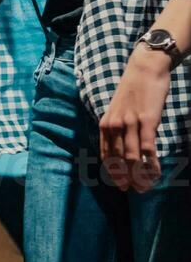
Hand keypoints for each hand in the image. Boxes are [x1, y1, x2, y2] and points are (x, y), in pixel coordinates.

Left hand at [99, 48, 171, 192]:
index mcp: (105, 124)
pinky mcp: (147, 121)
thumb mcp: (118, 110)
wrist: (144, 69)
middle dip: (125, 178)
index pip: (105, 155)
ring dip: (139, 176)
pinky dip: (152, 164)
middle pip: (118, 160)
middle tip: (133, 191)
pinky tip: (156, 173)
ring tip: (145, 187)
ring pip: (132, 158)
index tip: (119, 185)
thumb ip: (118, 128)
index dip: (112, 172)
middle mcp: (114, 126)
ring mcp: (130, 124)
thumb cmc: (134, 90)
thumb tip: (122, 147)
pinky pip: (148, 149)